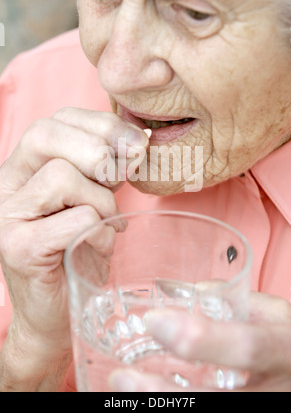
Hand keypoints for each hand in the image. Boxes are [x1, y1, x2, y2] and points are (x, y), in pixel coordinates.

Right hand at [0, 108, 148, 388]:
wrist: (57, 312)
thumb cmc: (79, 249)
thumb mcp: (93, 197)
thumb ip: (104, 167)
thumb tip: (136, 141)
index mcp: (23, 167)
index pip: (56, 120)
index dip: (101, 124)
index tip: (136, 145)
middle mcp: (7, 185)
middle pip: (47, 135)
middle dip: (98, 152)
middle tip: (120, 180)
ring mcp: (6, 216)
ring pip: (63, 176)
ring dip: (102, 201)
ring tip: (107, 224)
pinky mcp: (18, 247)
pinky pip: (76, 219)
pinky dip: (100, 233)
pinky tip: (99, 247)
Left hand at [109, 292, 290, 391]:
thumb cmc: (288, 341)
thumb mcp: (273, 312)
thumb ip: (230, 299)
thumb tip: (177, 292)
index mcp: (286, 350)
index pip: (248, 346)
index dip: (202, 338)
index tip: (154, 320)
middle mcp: (279, 392)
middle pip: (220, 403)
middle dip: (166, 395)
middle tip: (122, 377)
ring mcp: (266, 411)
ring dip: (159, 407)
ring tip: (122, 390)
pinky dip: (170, 409)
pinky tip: (142, 399)